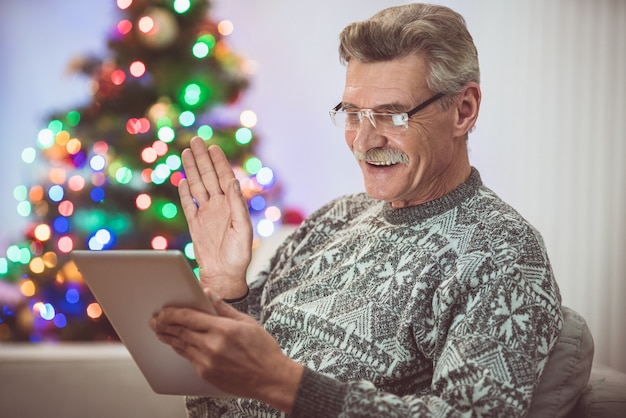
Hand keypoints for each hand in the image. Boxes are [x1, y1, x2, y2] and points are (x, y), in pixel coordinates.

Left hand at [150, 290, 303, 413]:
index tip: (164, 310)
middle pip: (180, 331)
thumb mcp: (247, 322)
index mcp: (223, 329)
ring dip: (169, 337)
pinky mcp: (207, 374)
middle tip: (155, 320)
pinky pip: (189, 359)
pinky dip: (181, 349)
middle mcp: (212, 346)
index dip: (172, 313)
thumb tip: (208, 293)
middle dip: (165, 324)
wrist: (271, 379)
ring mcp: (208, 362)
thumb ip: (223, 308)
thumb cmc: (263, 350)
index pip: (189, 317)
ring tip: (160, 331)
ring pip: (181, 346)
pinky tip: (177, 344)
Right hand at [178, 136, 251, 298]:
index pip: (224, 178)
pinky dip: (184, 193)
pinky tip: (182, 180)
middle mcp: (219, 207)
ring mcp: (206, 215)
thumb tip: (232, 182)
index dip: (219, 163)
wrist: (224, 276)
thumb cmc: (238, 255)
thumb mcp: (242, 229)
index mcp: (232, 206)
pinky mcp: (195, 225)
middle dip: (202, 159)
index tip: (212, 147)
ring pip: (197, 187)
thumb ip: (237, 205)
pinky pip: (188, 205)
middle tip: (195, 140)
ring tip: (186, 153)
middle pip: (208, 177)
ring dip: (191, 170)